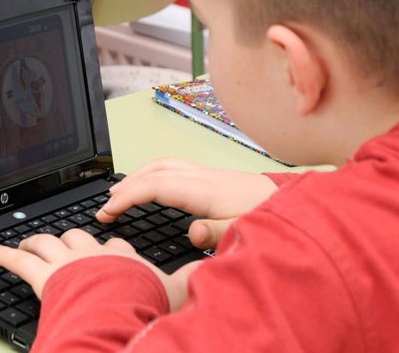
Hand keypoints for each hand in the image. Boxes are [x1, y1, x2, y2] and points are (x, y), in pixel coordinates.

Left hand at [0, 229, 202, 311]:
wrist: (119, 311)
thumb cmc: (145, 304)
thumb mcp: (178, 294)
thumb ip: (192, 281)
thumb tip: (213, 275)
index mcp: (122, 258)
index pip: (115, 247)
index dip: (111, 249)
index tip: (110, 250)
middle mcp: (92, 253)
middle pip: (77, 237)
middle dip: (70, 238)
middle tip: (63, 243)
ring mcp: (66, 262)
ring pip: (47, 242)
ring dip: (35, 240)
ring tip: (27, 241)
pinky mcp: (44, 275)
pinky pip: (18, 260)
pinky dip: (3, 253)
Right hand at [97, 158, 276, 249]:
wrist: (294, 202)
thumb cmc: (268, 216)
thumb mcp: (245, 229)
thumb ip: (217, 231)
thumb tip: (191, 232)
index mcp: (203, 189)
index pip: (153, 187)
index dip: (126, 198)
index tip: (107, 213)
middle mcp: (200, 176)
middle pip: (152, 173)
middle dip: (123, 188)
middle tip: (104, 209)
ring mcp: (204, 173)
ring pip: (160, 166)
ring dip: (135, 177)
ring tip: (117, 194)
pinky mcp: (209, 176)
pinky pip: (170, 167)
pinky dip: (151, 173)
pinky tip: (148, 185)